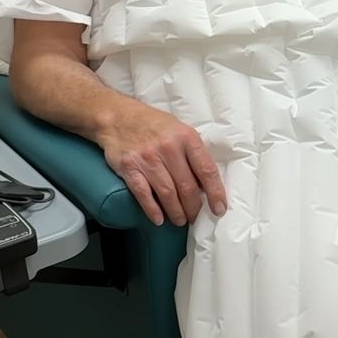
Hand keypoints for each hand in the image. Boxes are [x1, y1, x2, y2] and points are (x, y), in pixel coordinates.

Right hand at [97, 103, 227, 225]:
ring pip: (168, 193)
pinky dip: (152, 210)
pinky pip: (143, 194)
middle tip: (196, 217)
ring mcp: (148, 158)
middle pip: (187, 186)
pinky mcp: (129, 168)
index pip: (206, 169)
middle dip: (194, 207)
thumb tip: (205, 182)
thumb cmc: (153, 125)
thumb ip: (192, 152)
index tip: (219, 209)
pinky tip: (159, 219)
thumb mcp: (179, 130)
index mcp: (186, 137)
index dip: (215, 192)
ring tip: (180, 220)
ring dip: (176, 212)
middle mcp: (168, 148)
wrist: (118, 117)